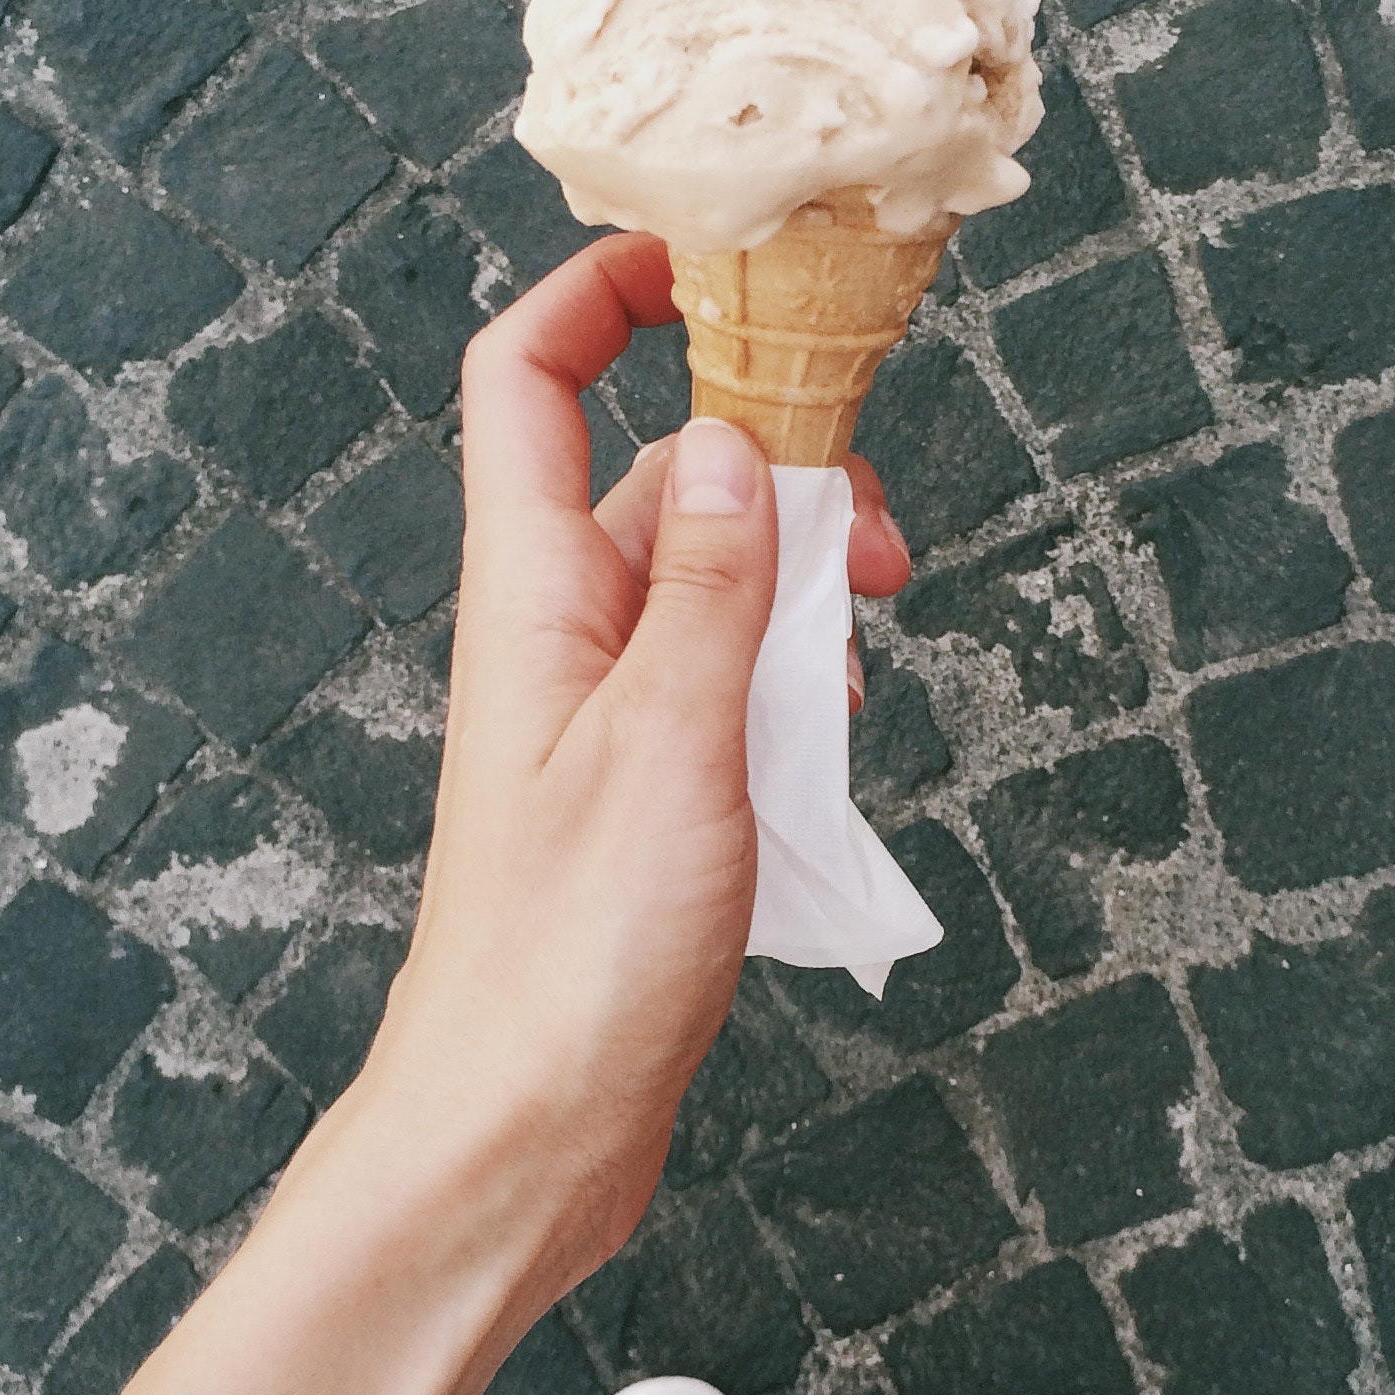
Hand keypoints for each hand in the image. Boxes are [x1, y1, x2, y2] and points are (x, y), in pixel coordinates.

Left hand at [359, 232, 906, 1290]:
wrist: (521, 1137)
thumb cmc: (571, 959)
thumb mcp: (670, 746)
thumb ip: (712, 588)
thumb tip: (731, 436)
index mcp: (531, 595)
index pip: (527, 379)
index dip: (601, 292)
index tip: (716, 257)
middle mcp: (557, 635)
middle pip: (659, 477)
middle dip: (776, 473)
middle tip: (873, 542)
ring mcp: (598, 716)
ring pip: (710, 587)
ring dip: (797, 593)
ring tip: (863, 660)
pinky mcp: (642, 794)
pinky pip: (723, 687)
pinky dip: (789, 688)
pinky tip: (834, 747)